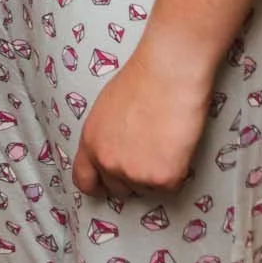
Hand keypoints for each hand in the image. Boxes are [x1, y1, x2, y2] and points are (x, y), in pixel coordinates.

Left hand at [73, 41, 211, 200]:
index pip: (84, 180)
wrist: (168, 74)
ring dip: (156, 173)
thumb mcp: (106, 109)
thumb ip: (105, 136)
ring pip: (147, 188)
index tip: (108, 183)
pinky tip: (176, 144)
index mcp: (91, 142)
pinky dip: (177, 170)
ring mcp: (134, 174)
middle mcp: (108, 162)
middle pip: (119, 188)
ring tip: (163, 139)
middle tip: (148, 149)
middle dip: (133, 175)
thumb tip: (113, 151)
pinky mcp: (162, 180)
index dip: (98, 184)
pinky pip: (171, 185)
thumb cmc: (142, 81)